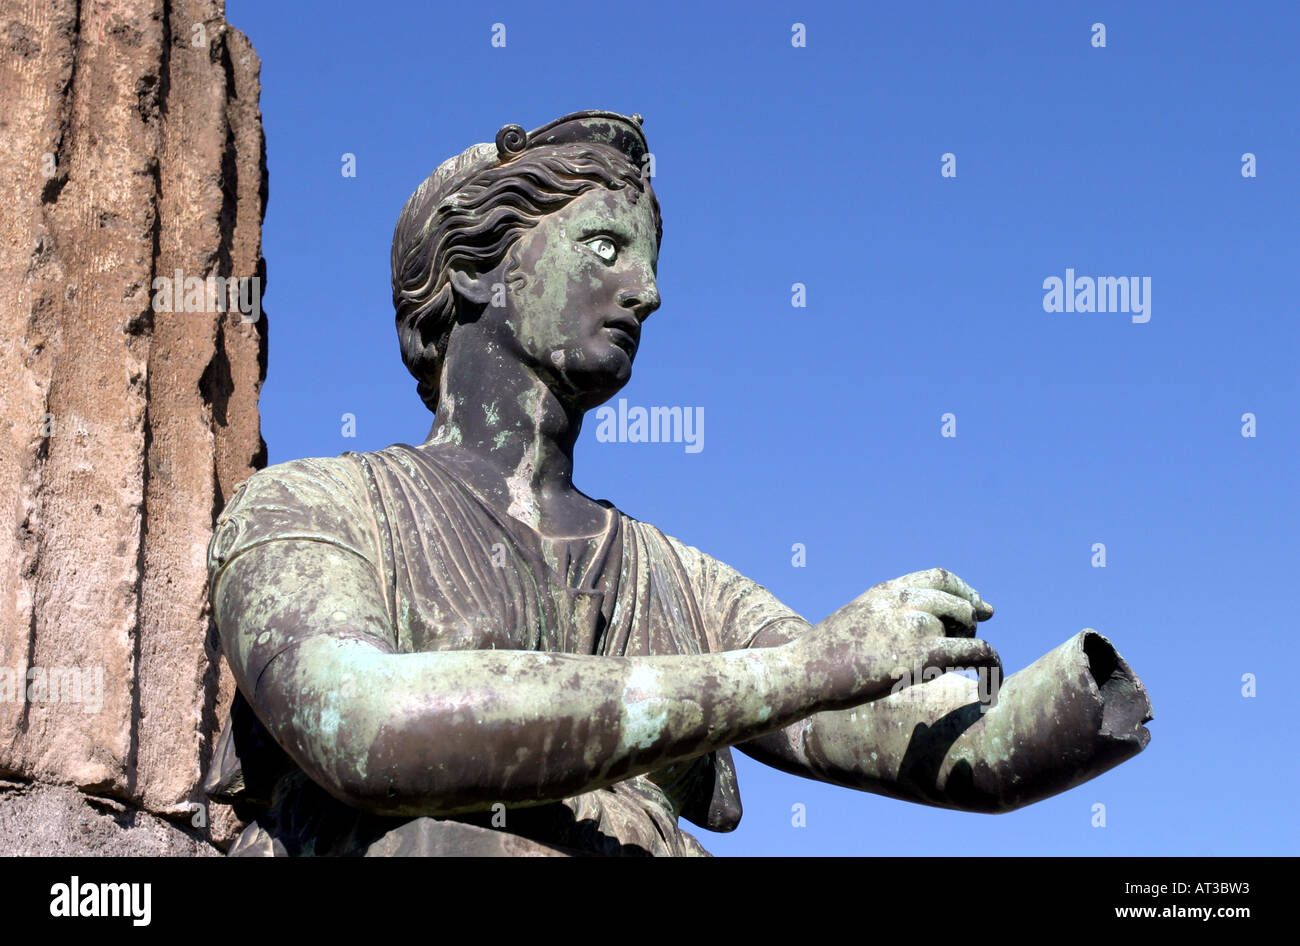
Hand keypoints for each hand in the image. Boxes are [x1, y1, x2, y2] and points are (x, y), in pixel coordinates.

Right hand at [790, 568, 999, 710]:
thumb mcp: (854, 623)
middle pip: (959, 601)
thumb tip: (906, 633)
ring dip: (973, 644)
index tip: (979, 608)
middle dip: (969, 623)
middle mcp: (903, 600)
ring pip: (968, 625)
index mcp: (886, 591)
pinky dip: (992, 666)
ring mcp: (914, 624)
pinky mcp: (922, 655)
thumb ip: (883, 618)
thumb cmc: (821, 658)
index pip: (940, 577)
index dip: (965, 592)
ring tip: (961, 668)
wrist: (802, 671)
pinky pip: (977, 652)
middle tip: (965, 648)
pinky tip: (991, 688)